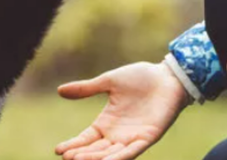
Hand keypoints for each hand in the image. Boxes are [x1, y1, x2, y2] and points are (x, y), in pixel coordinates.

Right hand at [55, 62, 190, 159]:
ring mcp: (133, 137)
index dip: (73, 145)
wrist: (167, 76)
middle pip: (96, 150)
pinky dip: (120, 158)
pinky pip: (132, 152)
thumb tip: (60, 90)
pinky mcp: (148, 137)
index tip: (58, 150)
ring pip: (111, 154)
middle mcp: (118, 134)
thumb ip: (87, 88)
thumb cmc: (141, 77)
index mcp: (107, 122)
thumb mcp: (109, 81)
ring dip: (97, 159)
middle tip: (67, 158)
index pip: (86, 138)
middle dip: (82, 155)